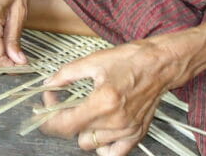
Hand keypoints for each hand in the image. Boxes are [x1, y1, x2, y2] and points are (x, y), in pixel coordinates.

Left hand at [40, 40, 176, 154]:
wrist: (160, 63)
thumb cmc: (132, 59)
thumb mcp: (95, 60)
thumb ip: (67, 74)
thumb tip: (50, 82)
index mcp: (103, 101)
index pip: (65, 126)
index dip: (49, 121)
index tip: (45, 111)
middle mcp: (115, 120)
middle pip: (76, 135)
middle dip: (66, 120)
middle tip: (66, 104)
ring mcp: (127, 130)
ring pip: (92, 144)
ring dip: (84, 131)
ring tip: (87, 114)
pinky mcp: (137, 133)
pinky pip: (114, 153)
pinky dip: (104, 146)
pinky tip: (101, 130)